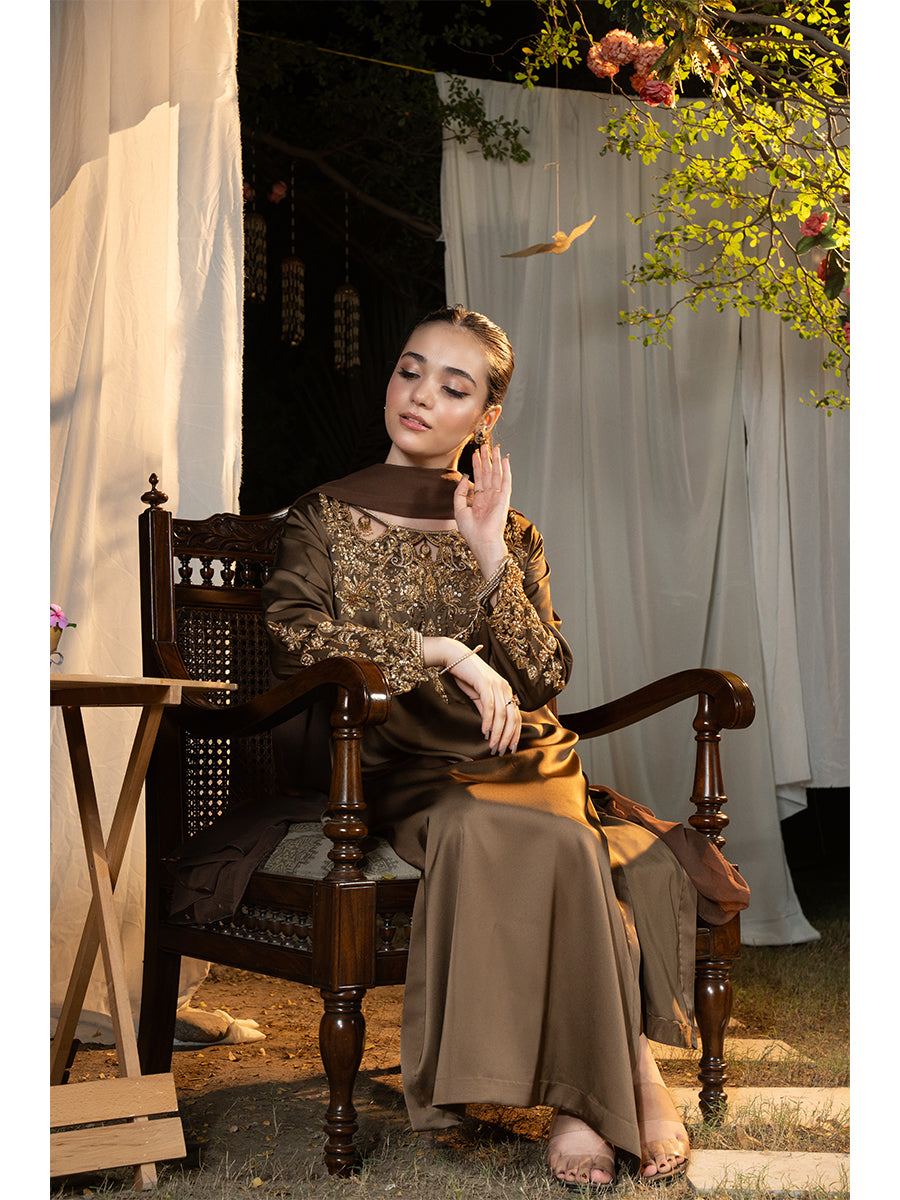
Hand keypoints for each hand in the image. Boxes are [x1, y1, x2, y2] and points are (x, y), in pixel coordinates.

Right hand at [447, 646, 520, 755]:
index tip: (510, 748)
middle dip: (507, 737)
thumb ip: (487, 709)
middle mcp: (505, 687)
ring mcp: (496, 684)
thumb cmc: (467, 676)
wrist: (455, 657)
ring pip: (501, 714)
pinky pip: (489, 706)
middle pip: (512, 717)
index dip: (515, 734)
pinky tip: (484, 731)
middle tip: (501, 751)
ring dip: (498, 732)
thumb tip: (491, 728)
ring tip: (492, 745)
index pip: (516, 716)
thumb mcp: (479, 696)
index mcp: (506, 691)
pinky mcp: (485, 682)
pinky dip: (488, 720)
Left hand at [453, 445, 510, 574]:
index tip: (476, 454)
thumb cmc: (471, 531)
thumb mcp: (459, 509)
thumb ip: (460, 492)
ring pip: (496, 474)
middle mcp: (489, 497)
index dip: (477, 466)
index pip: (479, 479)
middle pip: (488, 474)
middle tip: (484, 445)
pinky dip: (505, 470)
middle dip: (486, 459)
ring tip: (493, 448)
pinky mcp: (504, 498)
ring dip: (495, 461)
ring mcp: (497, 497)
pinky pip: (505, 481)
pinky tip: (504, 460)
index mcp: (479, 500)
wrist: (481, 541)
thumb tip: (465, 476)